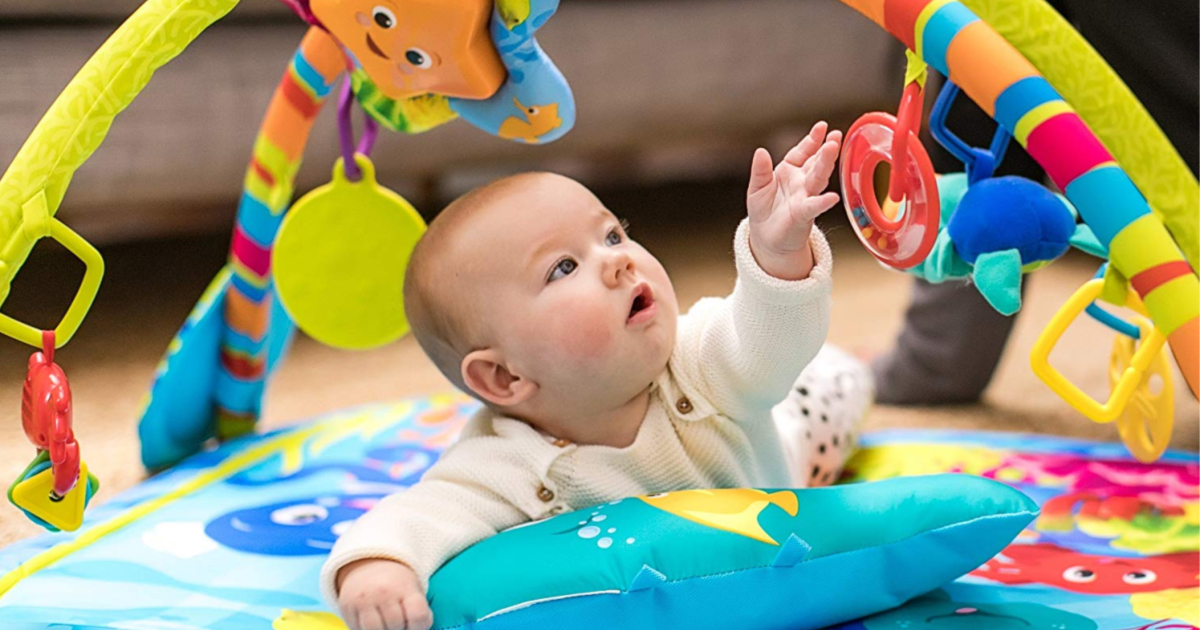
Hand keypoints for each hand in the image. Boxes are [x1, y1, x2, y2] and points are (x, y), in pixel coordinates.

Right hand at [336, 559, 432, 629]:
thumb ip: (419, 611)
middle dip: (400, 629)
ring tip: (386, 624)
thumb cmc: (395, 582)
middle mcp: (383, 592)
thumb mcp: (413, 589)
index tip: (415, 627)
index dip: (419, 628)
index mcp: (405, 586)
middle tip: (399, 623)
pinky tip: (373, 622)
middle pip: (397, 626)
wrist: (368, 562)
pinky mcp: (347, 607)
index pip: (418, 615)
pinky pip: (357, 629)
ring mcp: (363, 600)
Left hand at [746, 121, 842, 279]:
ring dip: (825, 164)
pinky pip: (814, 206)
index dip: (812, 139)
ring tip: (832, 149)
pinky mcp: (803, 215)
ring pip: (817, 178)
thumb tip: (760, 151)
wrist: (766, 238)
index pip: (803, 151)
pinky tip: (831, 197)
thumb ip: (760, 170)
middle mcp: (802, 182)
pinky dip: (822, 202)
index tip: (822, 127)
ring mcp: (805, 197)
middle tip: (834, 136)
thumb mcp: (757, 186)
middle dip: (825, 149)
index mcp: (790, 171)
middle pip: (815, 163)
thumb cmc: (764, 210)